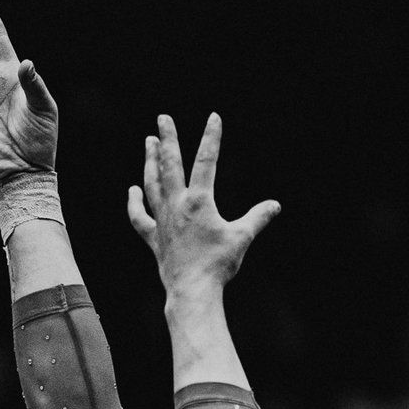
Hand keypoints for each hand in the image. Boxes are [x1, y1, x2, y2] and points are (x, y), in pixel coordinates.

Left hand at [127, 113, 279, 293]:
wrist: (193, 291)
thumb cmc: (218, 265)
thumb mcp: (242, 238)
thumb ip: (258, 218)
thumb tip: (275, 205)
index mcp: (199, 201)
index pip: (206, 161)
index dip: (211, 137)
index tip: (213, 117)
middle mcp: (176, 205)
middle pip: (170, 164)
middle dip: (168, 138)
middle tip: (162, 117)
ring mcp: (162, 221)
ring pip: (152, 183)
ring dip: (150, 161)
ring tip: (149, 142)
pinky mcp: (154, 238)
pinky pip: (139, 217)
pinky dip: (134, 203)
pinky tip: (133, 190)